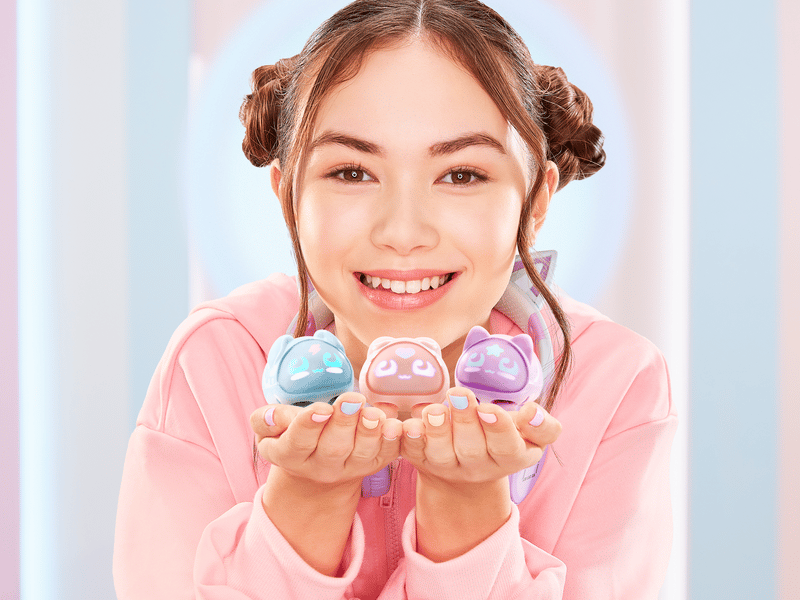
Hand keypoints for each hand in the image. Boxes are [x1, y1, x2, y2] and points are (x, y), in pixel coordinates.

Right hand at [250, 392, 402, 488]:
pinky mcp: (373, 464)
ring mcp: (350, 468)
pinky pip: (386, 455)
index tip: (321, 408)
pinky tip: (395, 424)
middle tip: (353, 399)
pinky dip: (393, 441)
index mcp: (291, 455)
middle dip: (345, 422)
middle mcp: (321, 466)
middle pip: (334, 448)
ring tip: (375, 413)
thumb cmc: (290, 435)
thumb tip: (272, 414)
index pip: (298, 442)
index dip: (309, 425)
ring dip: (371, 432)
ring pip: (362, 454)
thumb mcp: (269, 429)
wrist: (316, 465)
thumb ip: (266, 420)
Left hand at [400, 387, 560, 488]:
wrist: (470, 465)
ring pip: (441, 454)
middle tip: (459, 394)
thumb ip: (542, 426)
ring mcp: (448, 467)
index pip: (506, 448)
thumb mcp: (531, 436)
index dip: (498, 429)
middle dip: (465, 421)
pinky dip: (409, 439)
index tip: (489, 408)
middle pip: (471, 450)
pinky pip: (413, 453)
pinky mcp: (422, 461)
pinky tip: (408, 424)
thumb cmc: (504, 438)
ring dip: (437, 431)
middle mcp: (478, 467)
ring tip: (434, 410)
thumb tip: (534, 411)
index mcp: (510, 458)